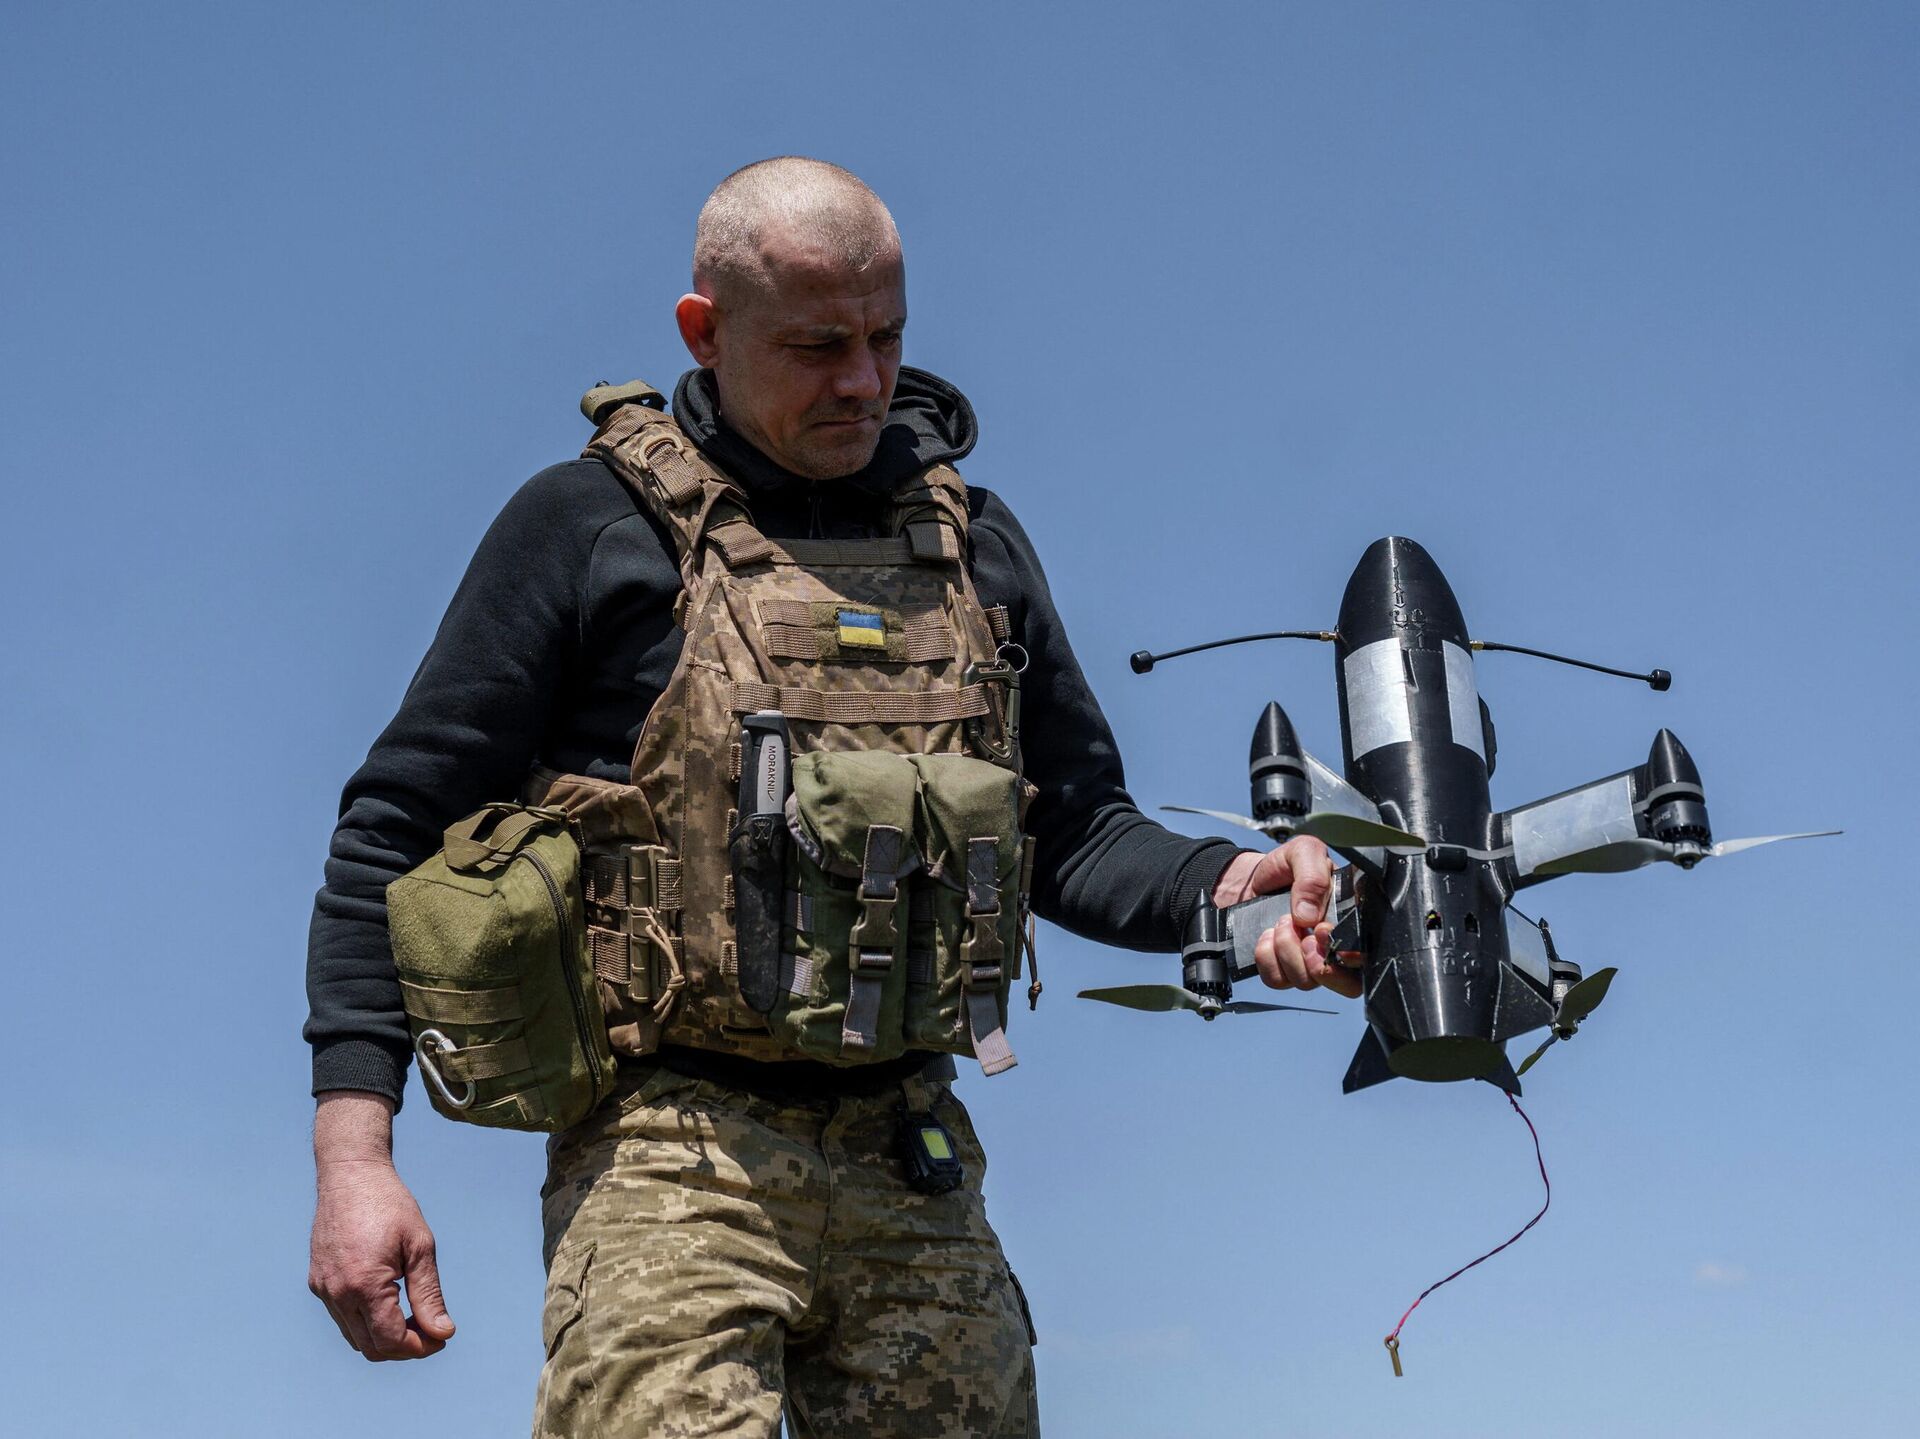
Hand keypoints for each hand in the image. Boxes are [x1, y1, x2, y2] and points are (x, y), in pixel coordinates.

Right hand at [310, 1093, 453, 1360]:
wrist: (350, 1175)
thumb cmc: (390, 1205)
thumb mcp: (420, 1246)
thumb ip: (429, 1294)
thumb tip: (442, 1332)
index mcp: (364, 1285)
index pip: (391, 1339)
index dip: (419, 1346)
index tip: (442, 1337)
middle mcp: (337, 1293)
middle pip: (371, 1346)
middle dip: (404, 1348)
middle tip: (432, 1332)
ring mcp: (323, 1289)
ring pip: (354, 1336)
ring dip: (385, 1338)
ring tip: (415, 1319)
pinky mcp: (317, 1282)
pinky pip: (342, 1318)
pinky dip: (367, 1323)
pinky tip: (391, 1305)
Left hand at [1211, 837, 1359, 999]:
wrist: (1245, 879)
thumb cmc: (1282, 866)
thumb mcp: (1303, 853)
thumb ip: (1313, 876)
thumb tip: (1309, 915)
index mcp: (1351, 917)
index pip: (1367, 952)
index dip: (1349, 952)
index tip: (1321, 931)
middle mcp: (1335, 944)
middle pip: (1348, 984)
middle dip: (1321, 965)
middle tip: (1303, 936)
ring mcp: (1309, 960)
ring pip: (1308, 982)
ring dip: (1288, 952)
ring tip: (1281, 923)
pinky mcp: (1282, 969)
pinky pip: (1278, 981)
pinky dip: (1267, 960)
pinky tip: (1267, 937)